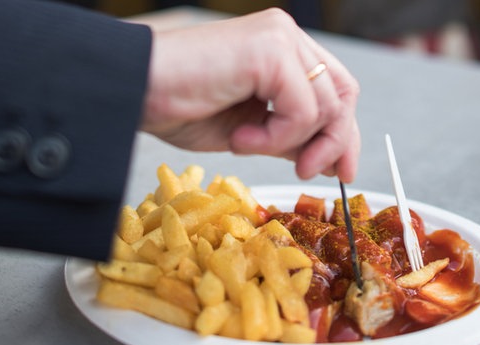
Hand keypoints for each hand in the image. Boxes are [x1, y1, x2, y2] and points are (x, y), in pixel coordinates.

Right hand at [140, 8, 360, 181]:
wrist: (136, 91)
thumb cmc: (180, 106)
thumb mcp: (249, 131)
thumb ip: (289, 137)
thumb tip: (325, 158)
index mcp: (283, 50)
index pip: (336, 90)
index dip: (342, 133)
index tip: (339, 171)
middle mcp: (286, 37)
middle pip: (343, 94)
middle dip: (334, 142)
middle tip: (308, 172)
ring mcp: (280, 38)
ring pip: (326, 106)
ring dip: (290, 142)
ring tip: (246, 144)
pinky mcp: (270, 49)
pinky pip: (302, 110)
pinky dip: (276, 137)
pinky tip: (241, 138)